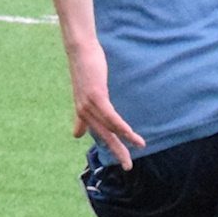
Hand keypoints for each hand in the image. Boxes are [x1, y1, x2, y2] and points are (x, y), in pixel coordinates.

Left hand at [65, 37, 145, 168]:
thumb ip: (83, 115)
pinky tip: (131, 135)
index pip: (98, 134)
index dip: (109, 146)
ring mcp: (89, 105)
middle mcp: (84, 111)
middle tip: (127, 166)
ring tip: (140, 148)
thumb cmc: (85, 68)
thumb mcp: (85, 93)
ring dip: (126, 140)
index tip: (119, 157)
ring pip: (110, 128)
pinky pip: (111, 117)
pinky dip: (122, 127)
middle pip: (104, 136)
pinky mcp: (96, 97)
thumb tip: (77, 135)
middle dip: (117, 152)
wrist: (80, 49)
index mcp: (83, 112)